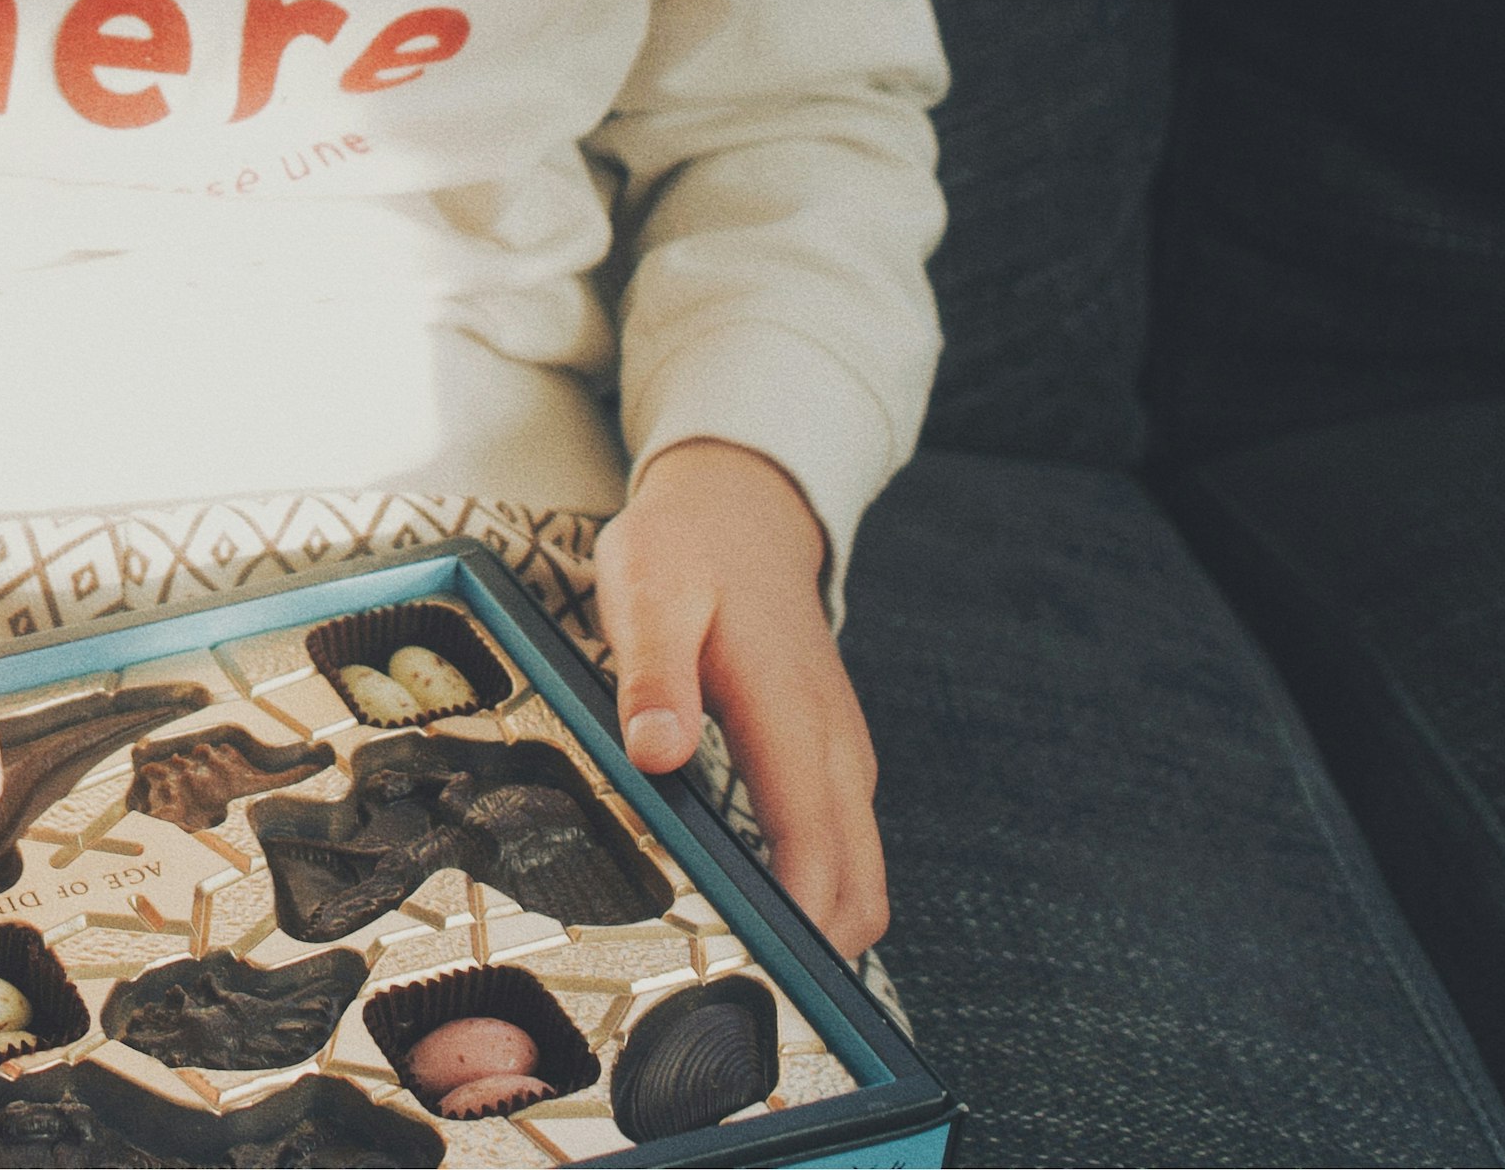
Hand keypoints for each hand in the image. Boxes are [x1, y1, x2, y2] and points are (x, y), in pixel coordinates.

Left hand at [592, 437, 887, 958]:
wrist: (741, 510)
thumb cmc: (687, 551)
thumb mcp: (646, 590)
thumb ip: (652, 674)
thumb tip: (658, 755)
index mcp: (792, 718)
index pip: (817, 857)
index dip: (795, 934)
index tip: (749, 981)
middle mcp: (835, 751)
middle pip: (857, 893)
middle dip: (810, 955)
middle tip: (731, 995)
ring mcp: (841, 759)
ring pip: (857, 879)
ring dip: (814, 930)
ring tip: (734, 968)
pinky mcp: (830, 763)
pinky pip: (840, 852)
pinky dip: (812, 895)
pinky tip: (750, 913)